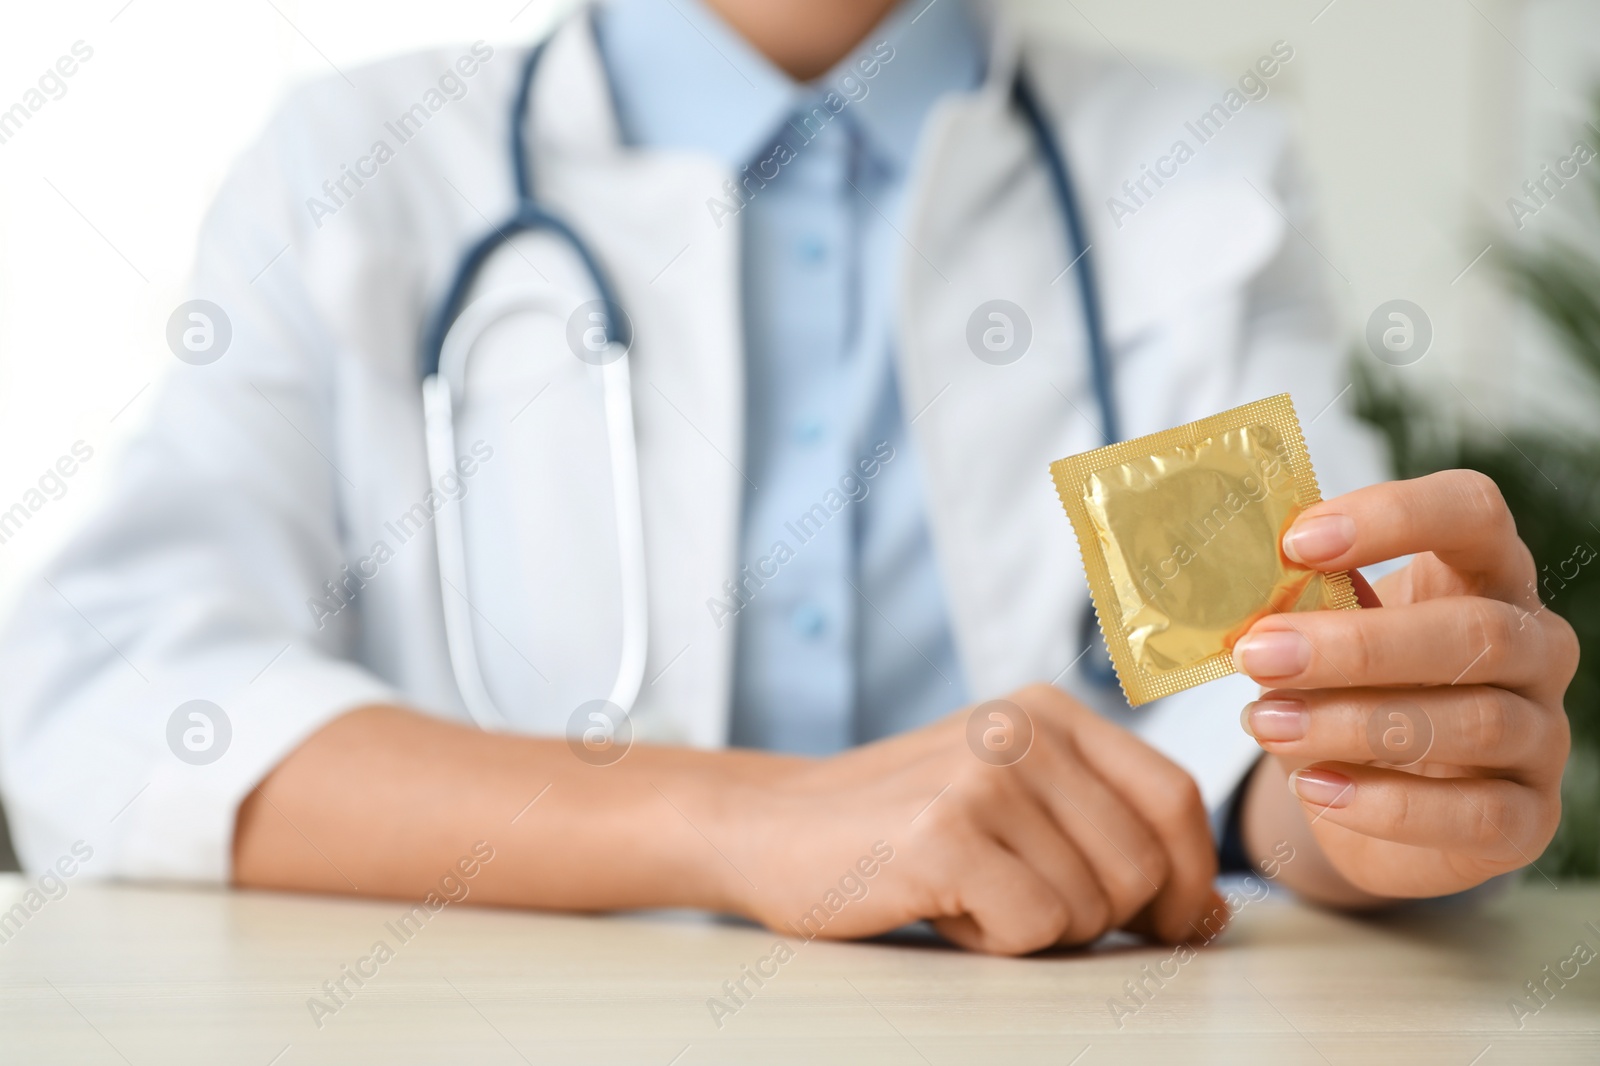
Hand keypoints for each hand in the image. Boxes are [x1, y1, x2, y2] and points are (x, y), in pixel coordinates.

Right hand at [724, 684, 1223, 954]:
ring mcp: (982, 774)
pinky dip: (993, 940)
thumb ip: (1109, 833)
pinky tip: (942, 903)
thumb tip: (1211, 911)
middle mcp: (1023, 727)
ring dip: (1035, 928)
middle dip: (1099, 917)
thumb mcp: (1015, 801)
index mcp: (1051, 710)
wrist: (768, 825)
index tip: (1167, 923)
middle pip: (1142, 865)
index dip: (1188, 878)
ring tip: (969, 890)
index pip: (1174, 797)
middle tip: (1020, 900)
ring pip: (1090, 907)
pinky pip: (1032, 927)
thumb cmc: (900, 825)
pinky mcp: (944, 832)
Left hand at [1234, 470, 1576, 898]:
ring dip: (1355, 723)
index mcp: (1485, 574)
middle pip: (1475, 629)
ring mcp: (1544, 735)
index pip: (1473, 512)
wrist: (1375, 803)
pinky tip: (1315, 787)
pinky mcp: (1531, 819)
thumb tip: (1237, 579)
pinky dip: (1386, 804)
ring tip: (1266, 723)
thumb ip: (1299, 605)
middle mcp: (1536, 646)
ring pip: (1474, 721)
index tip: (1295, 541)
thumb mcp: (1321, 638)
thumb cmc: (1348, 692)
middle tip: (1259, 654)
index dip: (1393, 516)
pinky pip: (1475, 813)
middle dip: (1355, 644)